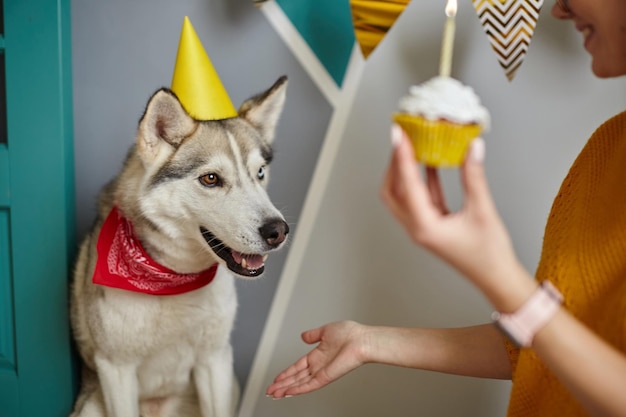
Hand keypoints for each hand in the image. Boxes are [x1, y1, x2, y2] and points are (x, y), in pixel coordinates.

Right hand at [266, 321, 367, 397]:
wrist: (362, 339)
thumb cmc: (351, 333)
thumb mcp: (326, 330)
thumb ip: (313, 335)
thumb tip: (303, 336)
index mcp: (318, 355)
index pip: (298, 366)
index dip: (286, 372)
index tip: (276, 378)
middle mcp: (319, 365)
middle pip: (296, 378)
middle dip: (282, 384)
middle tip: (270, 391)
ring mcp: (322, 372)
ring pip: (300, 383)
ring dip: (286, 389)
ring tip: (274, 394)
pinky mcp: (326, 377)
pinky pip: (309, 385)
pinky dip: (298, 389)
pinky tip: (288, 392)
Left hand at [380, 126, 532, 310]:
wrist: (496, 278)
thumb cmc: (489, 254)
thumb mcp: (482, 210)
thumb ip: (474, 177)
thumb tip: (471, 148)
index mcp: (424, 227)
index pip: (407, 185)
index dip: (402, 157)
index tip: (399, 135)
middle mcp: (417, 228)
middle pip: (393, 191)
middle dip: (394, 164)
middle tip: (402, 139)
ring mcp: (422, 227)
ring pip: (403, 195)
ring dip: (405, 171)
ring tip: (413, 146)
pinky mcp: (431, 225)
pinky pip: (420, 198)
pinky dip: (422, 180)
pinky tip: (431, 162)